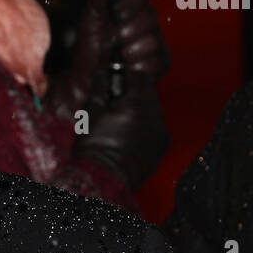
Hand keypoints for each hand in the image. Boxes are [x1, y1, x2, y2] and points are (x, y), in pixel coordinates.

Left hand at [45, 0, 168, 121]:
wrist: (87, 82)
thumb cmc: (87, 51)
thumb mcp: (89, 22)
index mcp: (128, 8)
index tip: (118, 11)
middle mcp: (145, 22)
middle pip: (150, 14)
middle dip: (128, 29)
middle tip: (115, 39)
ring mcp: (155, 42)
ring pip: (154, 38)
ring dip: (131, 49)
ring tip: (119, 57)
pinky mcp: (160, 62)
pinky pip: (157, 59)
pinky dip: (139, 65)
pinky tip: (128, 68)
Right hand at [72, 74, 169, 190]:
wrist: (105, 180)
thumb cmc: (94, 149)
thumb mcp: (91, 113)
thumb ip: (101, 89)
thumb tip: (104, 73)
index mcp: (137, 104)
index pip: (138, 76)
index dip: (124, 74)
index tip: (114, 78)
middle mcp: (155, 116)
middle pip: (148, 91)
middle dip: (132, 92)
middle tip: (114, 100)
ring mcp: (160, 132)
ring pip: (153, 108)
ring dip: (139, 108)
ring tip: (120, 118)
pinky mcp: (160, 146)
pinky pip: (155, 126)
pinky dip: (144, 124)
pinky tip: (128, 132)